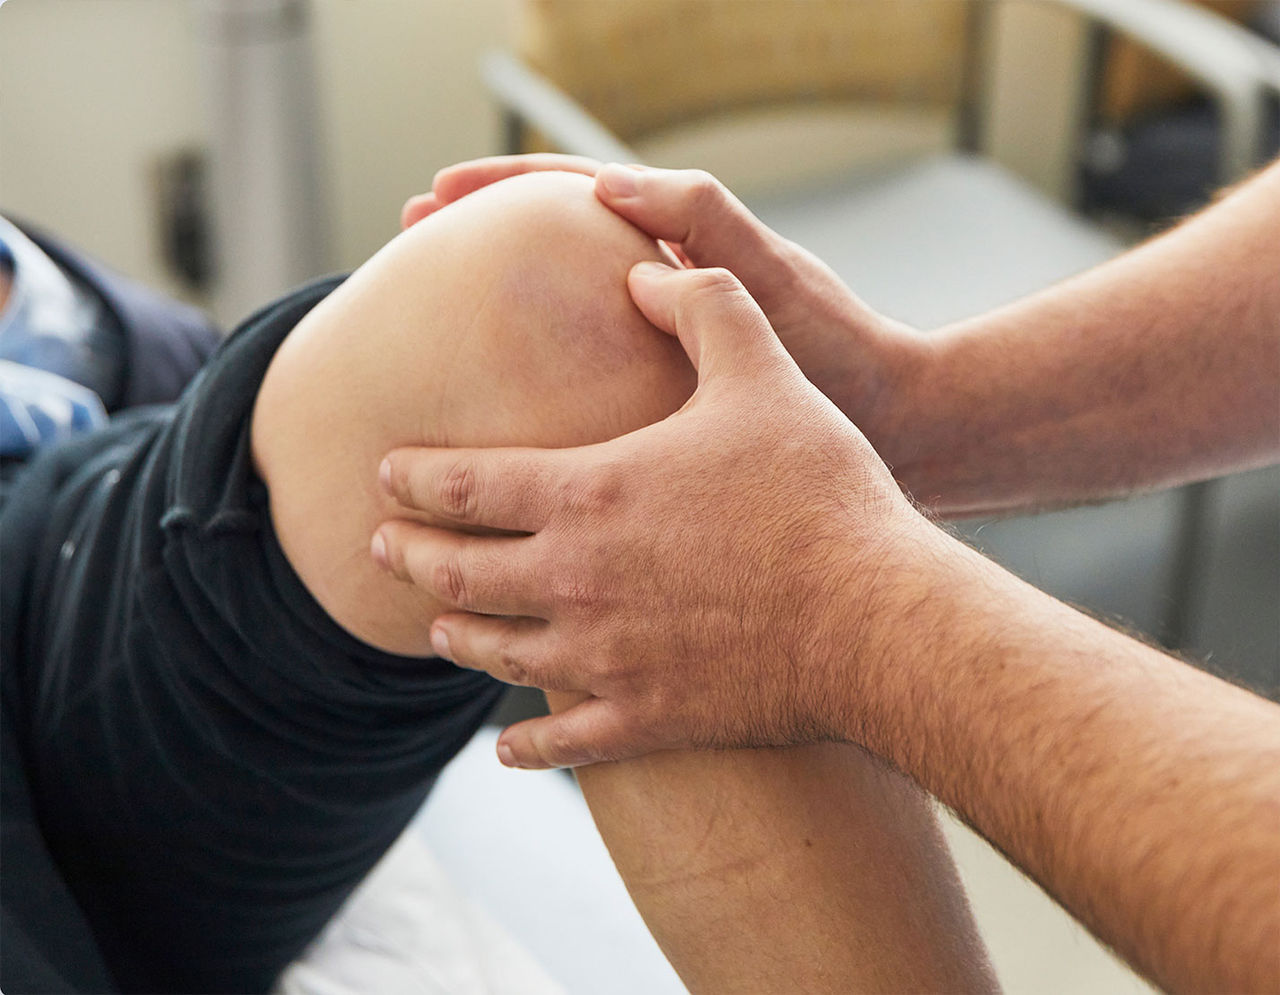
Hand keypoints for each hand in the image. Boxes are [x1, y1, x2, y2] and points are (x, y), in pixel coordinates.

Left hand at [372, 262, 924, 767]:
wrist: (873, 616)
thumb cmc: (818, 491)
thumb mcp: (762, 373)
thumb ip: (701, 307)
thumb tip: (641, 273)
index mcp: (588, 494)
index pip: (465, 485)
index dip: (414, 477)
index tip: (387, 473)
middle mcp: (574, 580)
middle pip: (458, 573)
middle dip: (410, 555)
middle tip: (382, 545)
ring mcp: (604, 657)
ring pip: (496, 653)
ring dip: (456, 635)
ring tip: (437, 626)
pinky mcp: (646, 718)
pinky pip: (562, 744)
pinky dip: (526, 748)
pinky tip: (507, 751)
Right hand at [403, 155, 928, 444]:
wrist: (901, 433)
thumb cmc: (845, 355)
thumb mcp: (777, 282)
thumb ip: (704, 221)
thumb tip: (610, 181)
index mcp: (683, 244)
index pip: (575, 192)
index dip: (501, 189)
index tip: (434, 198)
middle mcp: (664, 288)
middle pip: (552, 247)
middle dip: (481, 240)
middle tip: (410, 246)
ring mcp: (660, 345)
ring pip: (561, 313)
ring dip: (499, 310)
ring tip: (433, 326)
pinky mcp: (667, 400)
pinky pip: (583, 380)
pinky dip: (536, 385)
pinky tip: (497, 421)